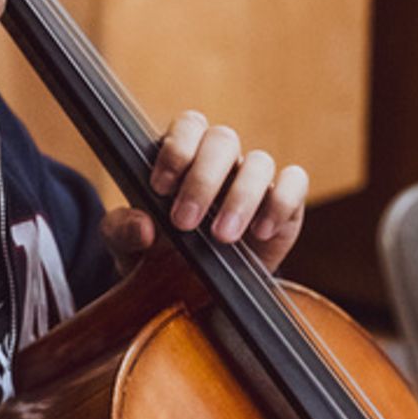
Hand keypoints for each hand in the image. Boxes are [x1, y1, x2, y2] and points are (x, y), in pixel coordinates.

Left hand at [101, 112, 307, 275]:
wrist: (195, 292)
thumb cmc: (161, 257)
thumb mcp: (128, 248)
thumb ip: (123, 233)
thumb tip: (143, 227)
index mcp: (184, 156)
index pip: (188, 126)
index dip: (176, 150)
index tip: (160, 188)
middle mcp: (222, 161)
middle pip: (223, 139)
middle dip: (202, 181)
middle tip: (184, 222)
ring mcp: (255, 179)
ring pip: (260, 162)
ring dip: (240, 198)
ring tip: (222, 237)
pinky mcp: (285, 203)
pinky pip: (295, 183)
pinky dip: (280, 203)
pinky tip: (261, 232)